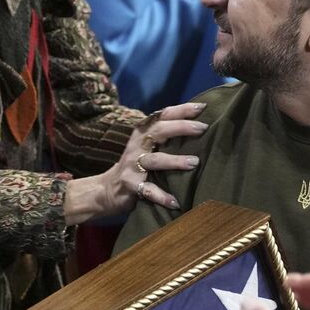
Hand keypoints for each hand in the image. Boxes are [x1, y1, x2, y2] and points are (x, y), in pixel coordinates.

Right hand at [66, 103, 205, 223]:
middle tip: (202, 128)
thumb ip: (165, 135)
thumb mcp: (147, 145)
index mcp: (143, 133)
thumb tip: (198, 125)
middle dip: (180, 128)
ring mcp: (132, 165)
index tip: (202, 107)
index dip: (181, 110)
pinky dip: (161, 196)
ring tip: (194, 163)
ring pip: (154, 160)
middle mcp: (137, 146)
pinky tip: (175, 202)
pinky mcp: (130, 185)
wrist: (108, 188)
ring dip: (174, 161)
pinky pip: (147, 190)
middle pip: (158, 131)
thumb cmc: (136, 164)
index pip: (162, 116)